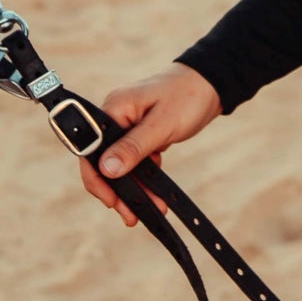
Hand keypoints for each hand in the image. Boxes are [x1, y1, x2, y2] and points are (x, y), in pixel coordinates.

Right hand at [77, 62, 222, 225]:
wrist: (210, 85)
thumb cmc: (187, 96)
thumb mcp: (161, 125)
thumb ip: (133, 147)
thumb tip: (106, 170)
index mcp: (113, 109)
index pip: (91, 149)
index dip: (97, 178)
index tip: (111, 202)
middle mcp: (115, 117)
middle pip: (104, 161)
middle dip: (117, 191)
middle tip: (130, 216)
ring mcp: (127, 127)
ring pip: (121, 166)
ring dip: (133, 190)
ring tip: (149, 212)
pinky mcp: (141, 135)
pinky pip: (136, 162)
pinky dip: (144, 180)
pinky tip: (155, 197)